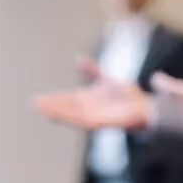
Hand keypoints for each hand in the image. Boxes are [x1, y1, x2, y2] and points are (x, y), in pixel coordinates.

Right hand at [34, 60, 152, 130]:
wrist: (147, 106)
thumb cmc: (129, 97)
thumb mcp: (106, 79)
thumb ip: (92, 70)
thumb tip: (78, 59)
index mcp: (89, 101)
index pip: (67, 100)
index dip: (54, 99)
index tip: (39, 99)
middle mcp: (90, 110)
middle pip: (66, 108)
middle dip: (52, 106)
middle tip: (35, 103)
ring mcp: (95, 117)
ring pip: (71, 115)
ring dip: (57, 112)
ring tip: (42, 108)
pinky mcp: (101, 123)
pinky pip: (82, 119)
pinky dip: (71, 117)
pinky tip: (63, 114)